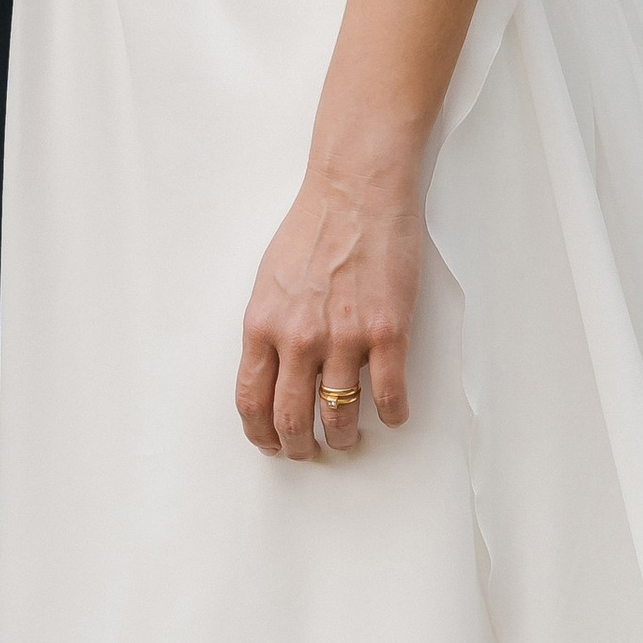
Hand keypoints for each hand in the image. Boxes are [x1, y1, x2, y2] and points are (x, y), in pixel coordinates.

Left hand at [235, 139, 423, 460]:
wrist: (356, 192)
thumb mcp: (269, 278)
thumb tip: (271, 368)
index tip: (270, 444)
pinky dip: (391, 415)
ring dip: (342, 437)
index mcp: (263, 323)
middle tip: (308, 451)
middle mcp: (299, 338)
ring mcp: (345, 338)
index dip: (260, 432)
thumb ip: (268, 325)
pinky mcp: (387, 333)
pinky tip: (390, 414)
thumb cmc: (313, 227)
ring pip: (339, 416)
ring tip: (347, 437)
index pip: (251, 399)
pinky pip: (388, 396)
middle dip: (299, 446)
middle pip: (291, 419)